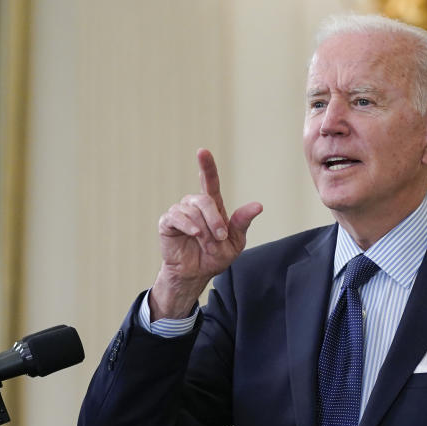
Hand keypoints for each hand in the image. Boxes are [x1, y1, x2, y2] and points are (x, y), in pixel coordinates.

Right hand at [150, 149, 261, 319]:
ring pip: (193, 211)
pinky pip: (177, 217)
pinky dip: (188, 226)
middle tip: (220, 237)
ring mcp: (180, 212)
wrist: (196, 274)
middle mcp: (195, 205)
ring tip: (206, 244)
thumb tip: (258, 206)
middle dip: (215, 219)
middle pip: (205, 199)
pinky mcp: (167, 222)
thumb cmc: (215, 257)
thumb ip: (242, 223)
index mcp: (212, 206)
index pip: (210, 181)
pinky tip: (194, 234)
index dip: (207, 166)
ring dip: (203, 230)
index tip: (202, 151)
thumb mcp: (235, 242)